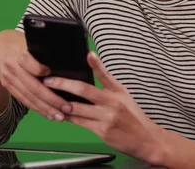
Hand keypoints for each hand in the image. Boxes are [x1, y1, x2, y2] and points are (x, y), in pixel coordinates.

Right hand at [0, 30, 72, 120]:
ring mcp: (9, 78)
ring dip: (45, 108)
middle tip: (67, 108)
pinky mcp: (8, 86)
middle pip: (33, 86)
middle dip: (51, 99)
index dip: (40, 69)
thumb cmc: (19, 42)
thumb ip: (42, 49)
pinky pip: (24, 100)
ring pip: (29, 96)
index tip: (52, 73)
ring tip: (60, 116)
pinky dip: (37, 108)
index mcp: (19, 52)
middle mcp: (13, 66)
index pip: (28, 62)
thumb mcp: (28, 40)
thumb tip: (66, 59)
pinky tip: (48, 114)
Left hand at [43, 52, 165, 163]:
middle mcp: (112, 102)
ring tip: (47, 96)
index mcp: (117, 91)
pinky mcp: (102, 131)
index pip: (105, 74)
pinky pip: (79, 122)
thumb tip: (88, 74)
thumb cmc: (133, 116)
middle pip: (84, 90)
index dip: (96, 63)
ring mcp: (106, 117)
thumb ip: (107, 85)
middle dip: (63, 84)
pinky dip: (67, 117)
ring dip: (60, 103)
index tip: (88, 54)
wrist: (146, 139)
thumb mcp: (124, 96)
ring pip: (77, 108)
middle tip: (49, 81)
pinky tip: (59, 113)